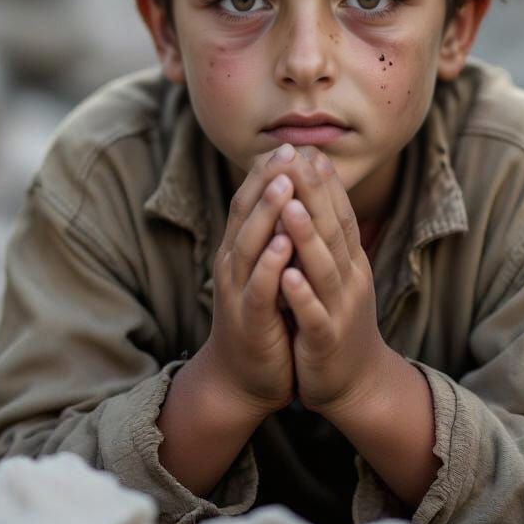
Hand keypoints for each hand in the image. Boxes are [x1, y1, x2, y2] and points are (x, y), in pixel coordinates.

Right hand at [203, 145, 300, 416]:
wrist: (243, 379)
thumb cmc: (263, 320)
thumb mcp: (268, 270)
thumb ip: (273, 235)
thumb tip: (289, 193)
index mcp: (239, 250)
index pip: (249, 200)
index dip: (267, 172)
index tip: (290, 144)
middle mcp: (232, 264)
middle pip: (244, 213)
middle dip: (266, 181)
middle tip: (287, 150)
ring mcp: (236, 292)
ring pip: (248, 245)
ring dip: (266, 214)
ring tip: (284, 185)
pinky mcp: (247, 320)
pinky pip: (258, 289)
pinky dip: (269, 265)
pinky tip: (283, 245)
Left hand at [276, 149, 388, 415]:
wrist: (356, 384)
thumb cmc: (337, 322)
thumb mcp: (337, 275)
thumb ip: (329, 240)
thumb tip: (318, 195)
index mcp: (350, 263)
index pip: (341, 215)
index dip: (327, 184)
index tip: (311, 150)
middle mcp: (350, 280)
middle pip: (334, 231)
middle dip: (315, 195)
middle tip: (299, 160)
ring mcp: (340, 310)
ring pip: (323, 268)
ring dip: (306, 236)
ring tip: (288, 206)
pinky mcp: (325, 340)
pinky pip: (312, 315)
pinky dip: (300, 294)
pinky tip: (286, 276)